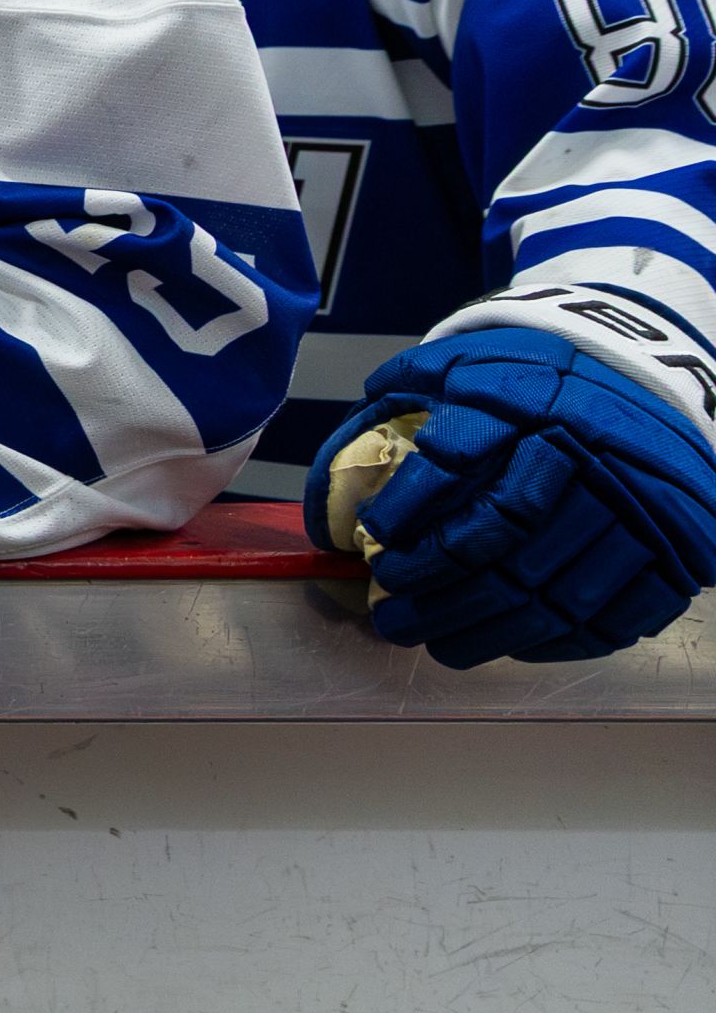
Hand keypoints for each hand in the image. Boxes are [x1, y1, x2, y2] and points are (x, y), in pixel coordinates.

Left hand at [312, 323, 715, 666]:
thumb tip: (331, 503)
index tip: (372, 539)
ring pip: (552, 596)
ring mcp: (642, 506)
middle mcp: (586, 451)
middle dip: (430, 592)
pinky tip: (511, 643)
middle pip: (497, 546)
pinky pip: (614, 618)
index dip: (405, 510)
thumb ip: (389, 416)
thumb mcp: (454, 368)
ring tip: (434, 642)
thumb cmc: (527, 377)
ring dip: (483, 631)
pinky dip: (554, 643)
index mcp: (522, 396)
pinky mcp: (682, 549)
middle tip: (389, 617)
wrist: (642, 368)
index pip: (452, 462)